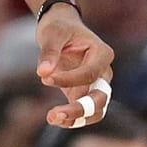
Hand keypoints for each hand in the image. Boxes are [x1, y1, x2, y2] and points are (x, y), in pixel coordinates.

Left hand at [37, 5, 115, 128]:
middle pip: (100, 98)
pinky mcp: (84, 93)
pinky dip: (71, 118)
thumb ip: (49, 51)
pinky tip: (54, 119)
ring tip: (52, 118)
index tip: (44, 78)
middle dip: (79, 110)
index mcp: (102, 53)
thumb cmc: (59, 27)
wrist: (60, 28)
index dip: (68, 80)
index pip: (90, 74)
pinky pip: (84, 112)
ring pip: (95, 110)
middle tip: (54, 115)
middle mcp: (104, 72)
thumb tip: (42, 72)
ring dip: (76, 118)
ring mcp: (96, 85)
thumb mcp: (53, 33)